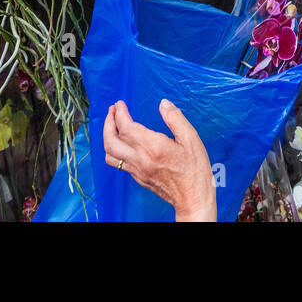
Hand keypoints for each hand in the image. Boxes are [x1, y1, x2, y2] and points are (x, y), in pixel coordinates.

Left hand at [102, 99, 215, 221]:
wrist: (193, 197)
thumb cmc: (195, 169)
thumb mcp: (191, 139)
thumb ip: (175, 119)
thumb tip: (164, 104)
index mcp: (153, 147)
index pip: (126, 127)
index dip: (119, 113)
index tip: (120, 104)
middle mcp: (141, 159)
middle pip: (111, 141)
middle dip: (108, 123)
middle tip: (112, 110)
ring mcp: (137, 170)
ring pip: (110, 154)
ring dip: (107, 137)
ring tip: (112, 125)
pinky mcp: (138, 177)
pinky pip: (118, 163)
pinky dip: (114, 149)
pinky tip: (122, 143)